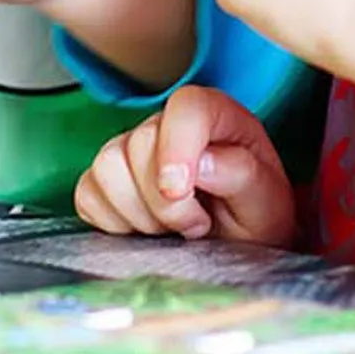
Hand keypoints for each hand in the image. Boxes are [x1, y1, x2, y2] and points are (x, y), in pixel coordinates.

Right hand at [76, 85, 297, 246]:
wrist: (237, 246)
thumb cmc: (254, 217)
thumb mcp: (267, 202)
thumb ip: (242, 175)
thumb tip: (204, 162)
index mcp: (216, 116)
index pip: (186, 107)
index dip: (177, 147)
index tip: (181, 191)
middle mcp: (168, 124)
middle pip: (139, 144)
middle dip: (165, 202)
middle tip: (196, 225)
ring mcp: (132, 149)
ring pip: (107, 166)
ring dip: (139, 213)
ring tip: (171, 228)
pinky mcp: (105, 180)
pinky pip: (87, 194)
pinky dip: (112, 222)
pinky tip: (145, 230)